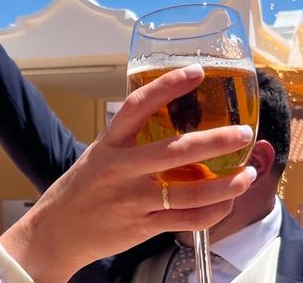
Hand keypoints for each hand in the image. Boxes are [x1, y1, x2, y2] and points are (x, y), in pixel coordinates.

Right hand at [0, 64, 257, 281]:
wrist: (55, 232)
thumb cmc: (79, 190)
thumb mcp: (97, 156)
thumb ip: (128, 142)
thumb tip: (164, 121)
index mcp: (109, 144)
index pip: (139, 105)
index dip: (167, 85)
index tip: (196, 71)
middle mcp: (121, 169)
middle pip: (175, 150)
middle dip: (215, 140)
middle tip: (243, 132)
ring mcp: (133, 200)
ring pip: (190, 192)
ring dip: (226, 183)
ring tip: (247, 173)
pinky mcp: (142, 227)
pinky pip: (186, 220)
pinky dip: (213, 212)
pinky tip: (226, 202)